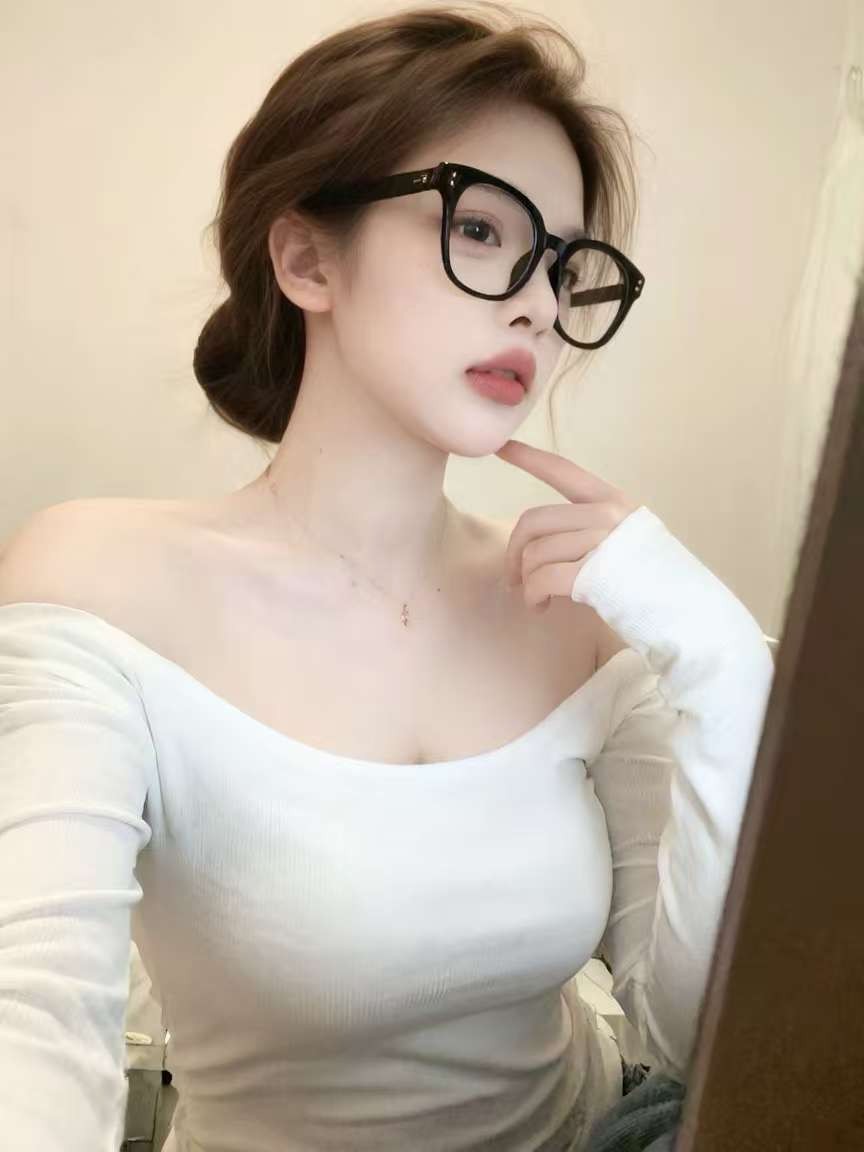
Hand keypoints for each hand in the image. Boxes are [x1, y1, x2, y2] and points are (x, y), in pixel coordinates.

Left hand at [494, 438, 640, 613]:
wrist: (687, 612)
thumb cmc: (652, 582)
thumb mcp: (626, 539)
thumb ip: (590, 529)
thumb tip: (542, 543)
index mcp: (613, 501)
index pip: (563, 471)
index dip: (528, 458)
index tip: (501, 446)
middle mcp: (607, 515)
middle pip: (534, 521)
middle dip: (514, 551)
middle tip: (513, 576)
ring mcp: (602, 542)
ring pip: (535, 553)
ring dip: (526, 580)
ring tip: (535, 597)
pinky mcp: (593, 574)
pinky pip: (541, 579)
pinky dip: (532, 595)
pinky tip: (540, 606)